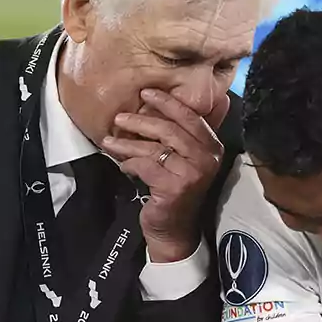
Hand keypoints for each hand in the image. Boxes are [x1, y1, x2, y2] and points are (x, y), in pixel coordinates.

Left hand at [101, 89, 224, 261]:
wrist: (175, 229)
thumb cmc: (176, 190)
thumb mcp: (184, 160)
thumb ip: (178, 135)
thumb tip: (154, 104)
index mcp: (212, 147)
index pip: (190, 117)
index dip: (167, 103)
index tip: (146, 93)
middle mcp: (206, 159)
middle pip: (170, 130)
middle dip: (141, 121)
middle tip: (120, 117)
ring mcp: (192, 174)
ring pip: (154, 148)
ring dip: (128, 144)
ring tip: (109, 141)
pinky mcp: (174, 188)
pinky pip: (145, 166)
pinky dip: (130, 164)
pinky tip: (123, 166)